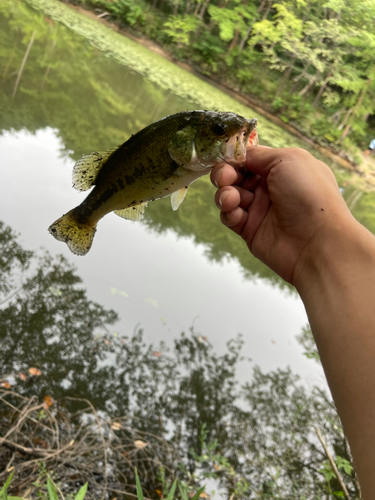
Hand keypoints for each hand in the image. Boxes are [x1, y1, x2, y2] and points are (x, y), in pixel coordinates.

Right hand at [211, 146, 352, 285]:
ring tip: (231, 198)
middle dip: (225, 174)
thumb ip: (259, 155)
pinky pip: (230, 217)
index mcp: (282, 168)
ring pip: (229, 195)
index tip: (225, 156)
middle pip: (236, 175)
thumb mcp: (288, 159)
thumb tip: (240, 156)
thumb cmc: (309, 195)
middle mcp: (270, 187)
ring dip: (225, 193)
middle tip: (225, 178)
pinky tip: (236, 213)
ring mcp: (260, 209)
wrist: (317, 242)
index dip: (235, 156)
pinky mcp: (250, 229)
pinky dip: (229, 212)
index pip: (250, 158)